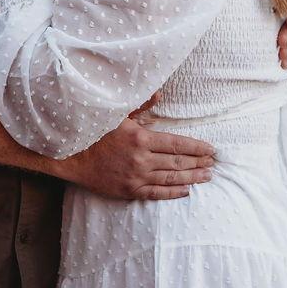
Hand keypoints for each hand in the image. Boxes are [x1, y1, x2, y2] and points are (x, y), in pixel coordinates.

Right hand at [54, 115, 215, 200]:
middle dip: (198, 162)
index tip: (211, 149)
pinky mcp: (128, 191)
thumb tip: (160, 94)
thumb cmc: (95, 132)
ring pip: (170, 179)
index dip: (196, 147)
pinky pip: (156, 194)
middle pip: (177, 162)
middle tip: (214, 163)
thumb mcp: (117, 113)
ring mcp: (135, 177)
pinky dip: (172, 193)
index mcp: (141, 138)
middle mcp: (141, 160)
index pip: (177, 144)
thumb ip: (140, 105)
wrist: (72, 157)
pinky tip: (186, 191)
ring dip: (192, 177)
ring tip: (207, 176)